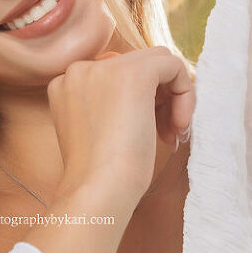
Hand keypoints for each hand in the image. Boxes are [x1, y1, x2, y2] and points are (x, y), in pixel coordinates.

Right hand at [47, 47, 195, 210]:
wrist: (98, 190)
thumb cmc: (101, 177)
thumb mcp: (98, 132)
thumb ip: (110, 106)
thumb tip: (150, 94)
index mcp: (66, 84)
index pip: (114, 74)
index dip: (139, 101)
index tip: (150, 132)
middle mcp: (79, 69)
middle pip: (136, 65)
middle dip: (158, 98)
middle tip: (167, 133)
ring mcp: (104, 67)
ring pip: (157, 62)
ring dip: (172, 98)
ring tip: (174, 133)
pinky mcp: (134, 73)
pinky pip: (174, 65)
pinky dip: (185, 93)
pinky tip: (179, 126)